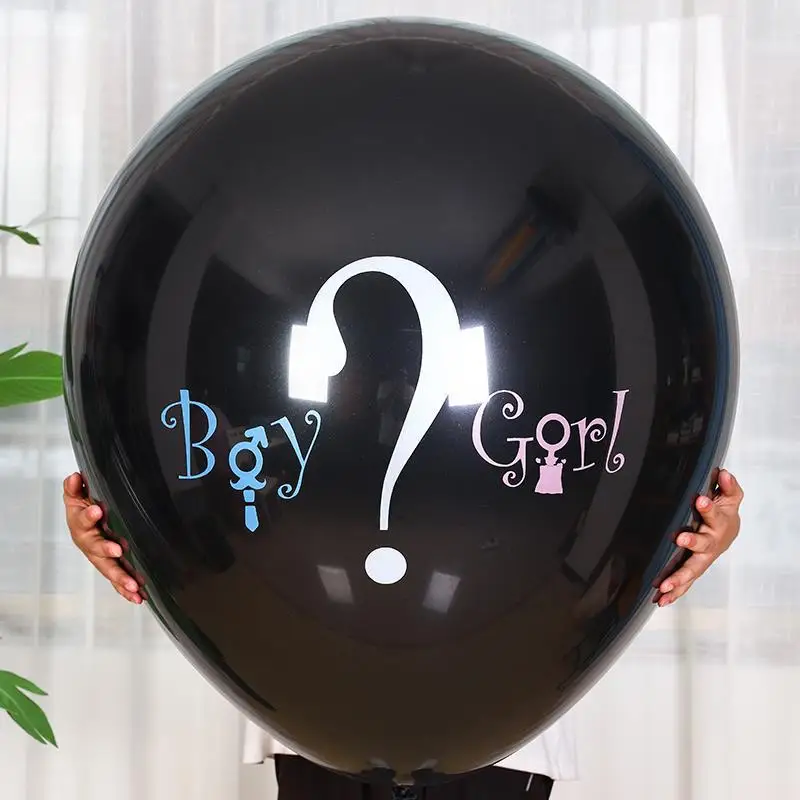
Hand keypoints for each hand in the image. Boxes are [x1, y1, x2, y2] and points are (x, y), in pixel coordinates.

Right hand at [63, 472, 142, 603]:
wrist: (88, 518)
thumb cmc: (84, 505)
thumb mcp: (78, 493)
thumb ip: (76, 487)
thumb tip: (75, 477)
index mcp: (80, 524)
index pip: (83, 518)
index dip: (89, 515)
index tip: (98, 509)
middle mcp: (89, 543)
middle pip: (96, 549)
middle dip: (107, 552)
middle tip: (118, 551)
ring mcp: (100, 556)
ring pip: (109, 568)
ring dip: (120, 578)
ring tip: (134, 586)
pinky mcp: (111, 565)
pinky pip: (117, 579)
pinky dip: (125, 589)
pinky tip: (138, 597)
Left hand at [657, 469, 742, 606]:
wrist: (729, 531)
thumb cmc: (724, 511)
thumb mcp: (729, 496)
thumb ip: (728, 485)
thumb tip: (724, 473)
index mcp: (719, 523)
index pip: (714, 513)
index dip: (709, 506)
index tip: (701, 499)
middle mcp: (711, 542)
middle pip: (703, 544)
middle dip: (692, 542)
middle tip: (681, 538)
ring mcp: (702, 557)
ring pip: (692, 569)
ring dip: (679, 577)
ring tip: (664, 586)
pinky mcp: (694, 567)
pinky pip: (685, 582)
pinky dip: (675, 591)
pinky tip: (661, 600)